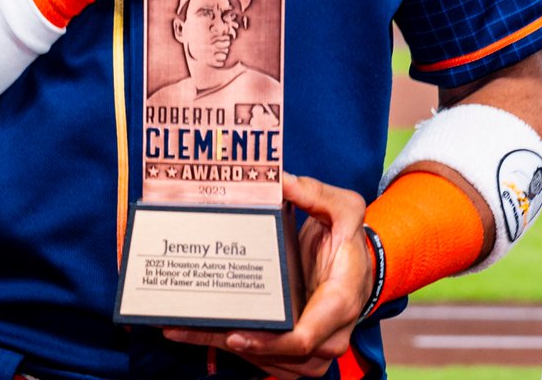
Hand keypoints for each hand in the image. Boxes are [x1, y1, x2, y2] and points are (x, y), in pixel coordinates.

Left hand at [163, 172, 371, 378]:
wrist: (358, 266)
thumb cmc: (350, 240)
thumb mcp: (343, 209)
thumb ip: (315, 193)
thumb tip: (281, 180)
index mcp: (339, 302)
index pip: (304, 338)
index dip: (269, 342)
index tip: (236, 335)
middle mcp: (328, 335)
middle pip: (278, 356)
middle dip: (231, 343)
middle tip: (187, 328)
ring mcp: (314, 348)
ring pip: (268, 362)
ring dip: (225, 348)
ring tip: (182, 330)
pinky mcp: (298, 349)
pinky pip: (267, 357)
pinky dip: (235, 347)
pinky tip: (199, 333)